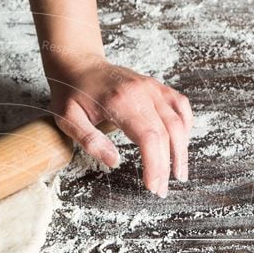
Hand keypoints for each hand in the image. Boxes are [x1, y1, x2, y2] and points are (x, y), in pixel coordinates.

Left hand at [47, 54, 193, 196]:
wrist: (77, 63)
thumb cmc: (71, 92)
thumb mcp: (68, 119)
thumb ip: (90, 140)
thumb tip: (114, 161)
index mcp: (121, 102)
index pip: (149, 138)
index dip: (155, 165)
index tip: (153, 186)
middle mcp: (142, 92)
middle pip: (168, 133)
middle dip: (169, 165)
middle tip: (162, 190)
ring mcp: (152, 87)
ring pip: (178, 121)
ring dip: (182, 149)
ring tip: (178, 174)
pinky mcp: (155, 86)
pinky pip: (179, 105)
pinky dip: (185, 125)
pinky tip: (181, 143)